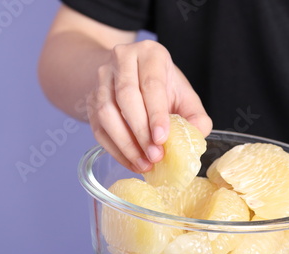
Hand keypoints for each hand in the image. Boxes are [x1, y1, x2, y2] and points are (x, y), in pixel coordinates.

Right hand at [86, 40, 211, 171]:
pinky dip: (115, 149)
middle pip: (126, 97)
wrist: (133, 76)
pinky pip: (98, 127)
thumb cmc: (163, 88)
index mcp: (150, 54)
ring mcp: (102, 79)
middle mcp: (122, 59)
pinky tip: (132, 162)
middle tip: (155, 156)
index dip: (156, 114)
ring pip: (107, 112)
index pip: (151, 84)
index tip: (162, 139)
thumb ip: (196, 116)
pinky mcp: (91, 100)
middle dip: (141, 131)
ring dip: (126, 143)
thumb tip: (197, 134)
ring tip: (144, 163)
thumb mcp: (184, 95)